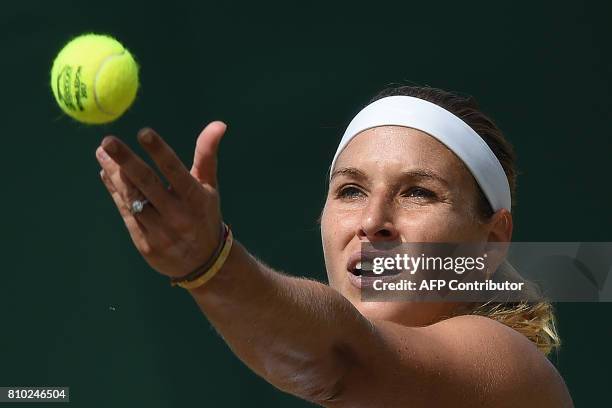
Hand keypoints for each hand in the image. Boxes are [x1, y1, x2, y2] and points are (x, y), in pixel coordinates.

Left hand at [95, 121, 227, 277]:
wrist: (203, 262)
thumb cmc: (204, 213)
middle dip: (126, 162)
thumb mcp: (208, 185)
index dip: (160, 152)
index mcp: (195, 198)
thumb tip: (219, 123)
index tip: (144, 132)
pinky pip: (126, 213)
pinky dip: (115, 192)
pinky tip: (106, 173)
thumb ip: (207, 154)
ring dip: (115, 175)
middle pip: (148, 184)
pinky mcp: (145, 243)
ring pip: (133, 198)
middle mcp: (178, 215)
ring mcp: (160, 231)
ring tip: (101, 153)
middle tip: (107, 141)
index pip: (176, 171)